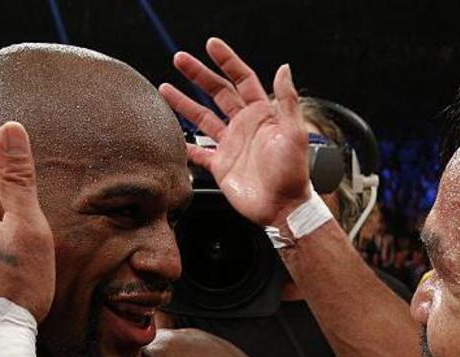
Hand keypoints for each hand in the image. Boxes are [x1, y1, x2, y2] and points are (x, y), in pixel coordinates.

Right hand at [160, 38, 311, 227]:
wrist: (283, 207)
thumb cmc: (294, 174)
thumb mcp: (295, 133)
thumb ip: (287, 101)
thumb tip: (284, 68)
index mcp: (262, 115)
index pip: (242, 79)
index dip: (228, 61)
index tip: (211, 45)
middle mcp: (244, 126)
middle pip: (217, 92)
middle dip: (198, 74)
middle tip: (180, 59)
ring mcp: (231, 145)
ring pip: (202, 117)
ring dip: (184, 102)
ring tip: (165, 88)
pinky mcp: (221, 165)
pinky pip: (198, 151)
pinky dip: (184, 144)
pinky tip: (171, 134)